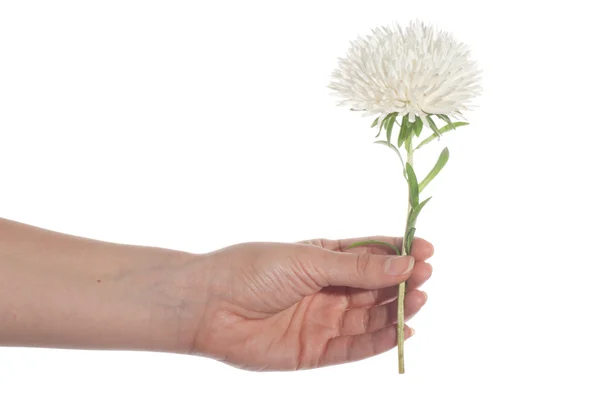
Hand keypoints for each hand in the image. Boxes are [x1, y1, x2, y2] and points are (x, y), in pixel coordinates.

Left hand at [184, 236, 433, 370]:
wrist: (209, 305)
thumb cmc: (253, 270)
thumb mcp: (309, 260)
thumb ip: (357, 267)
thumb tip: (404, 263)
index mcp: (324, 258)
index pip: (371, 255)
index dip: (399, 254)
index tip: (426, 250)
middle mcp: (328, 289)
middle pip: (375, 287)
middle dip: (402, 282)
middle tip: (425, 276)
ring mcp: (323, 320)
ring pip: (370, 317)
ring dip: (396, 310)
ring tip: (419, 299)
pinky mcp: (316, 351)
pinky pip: (356, 347)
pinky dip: (381, 341)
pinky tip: (403, 331)